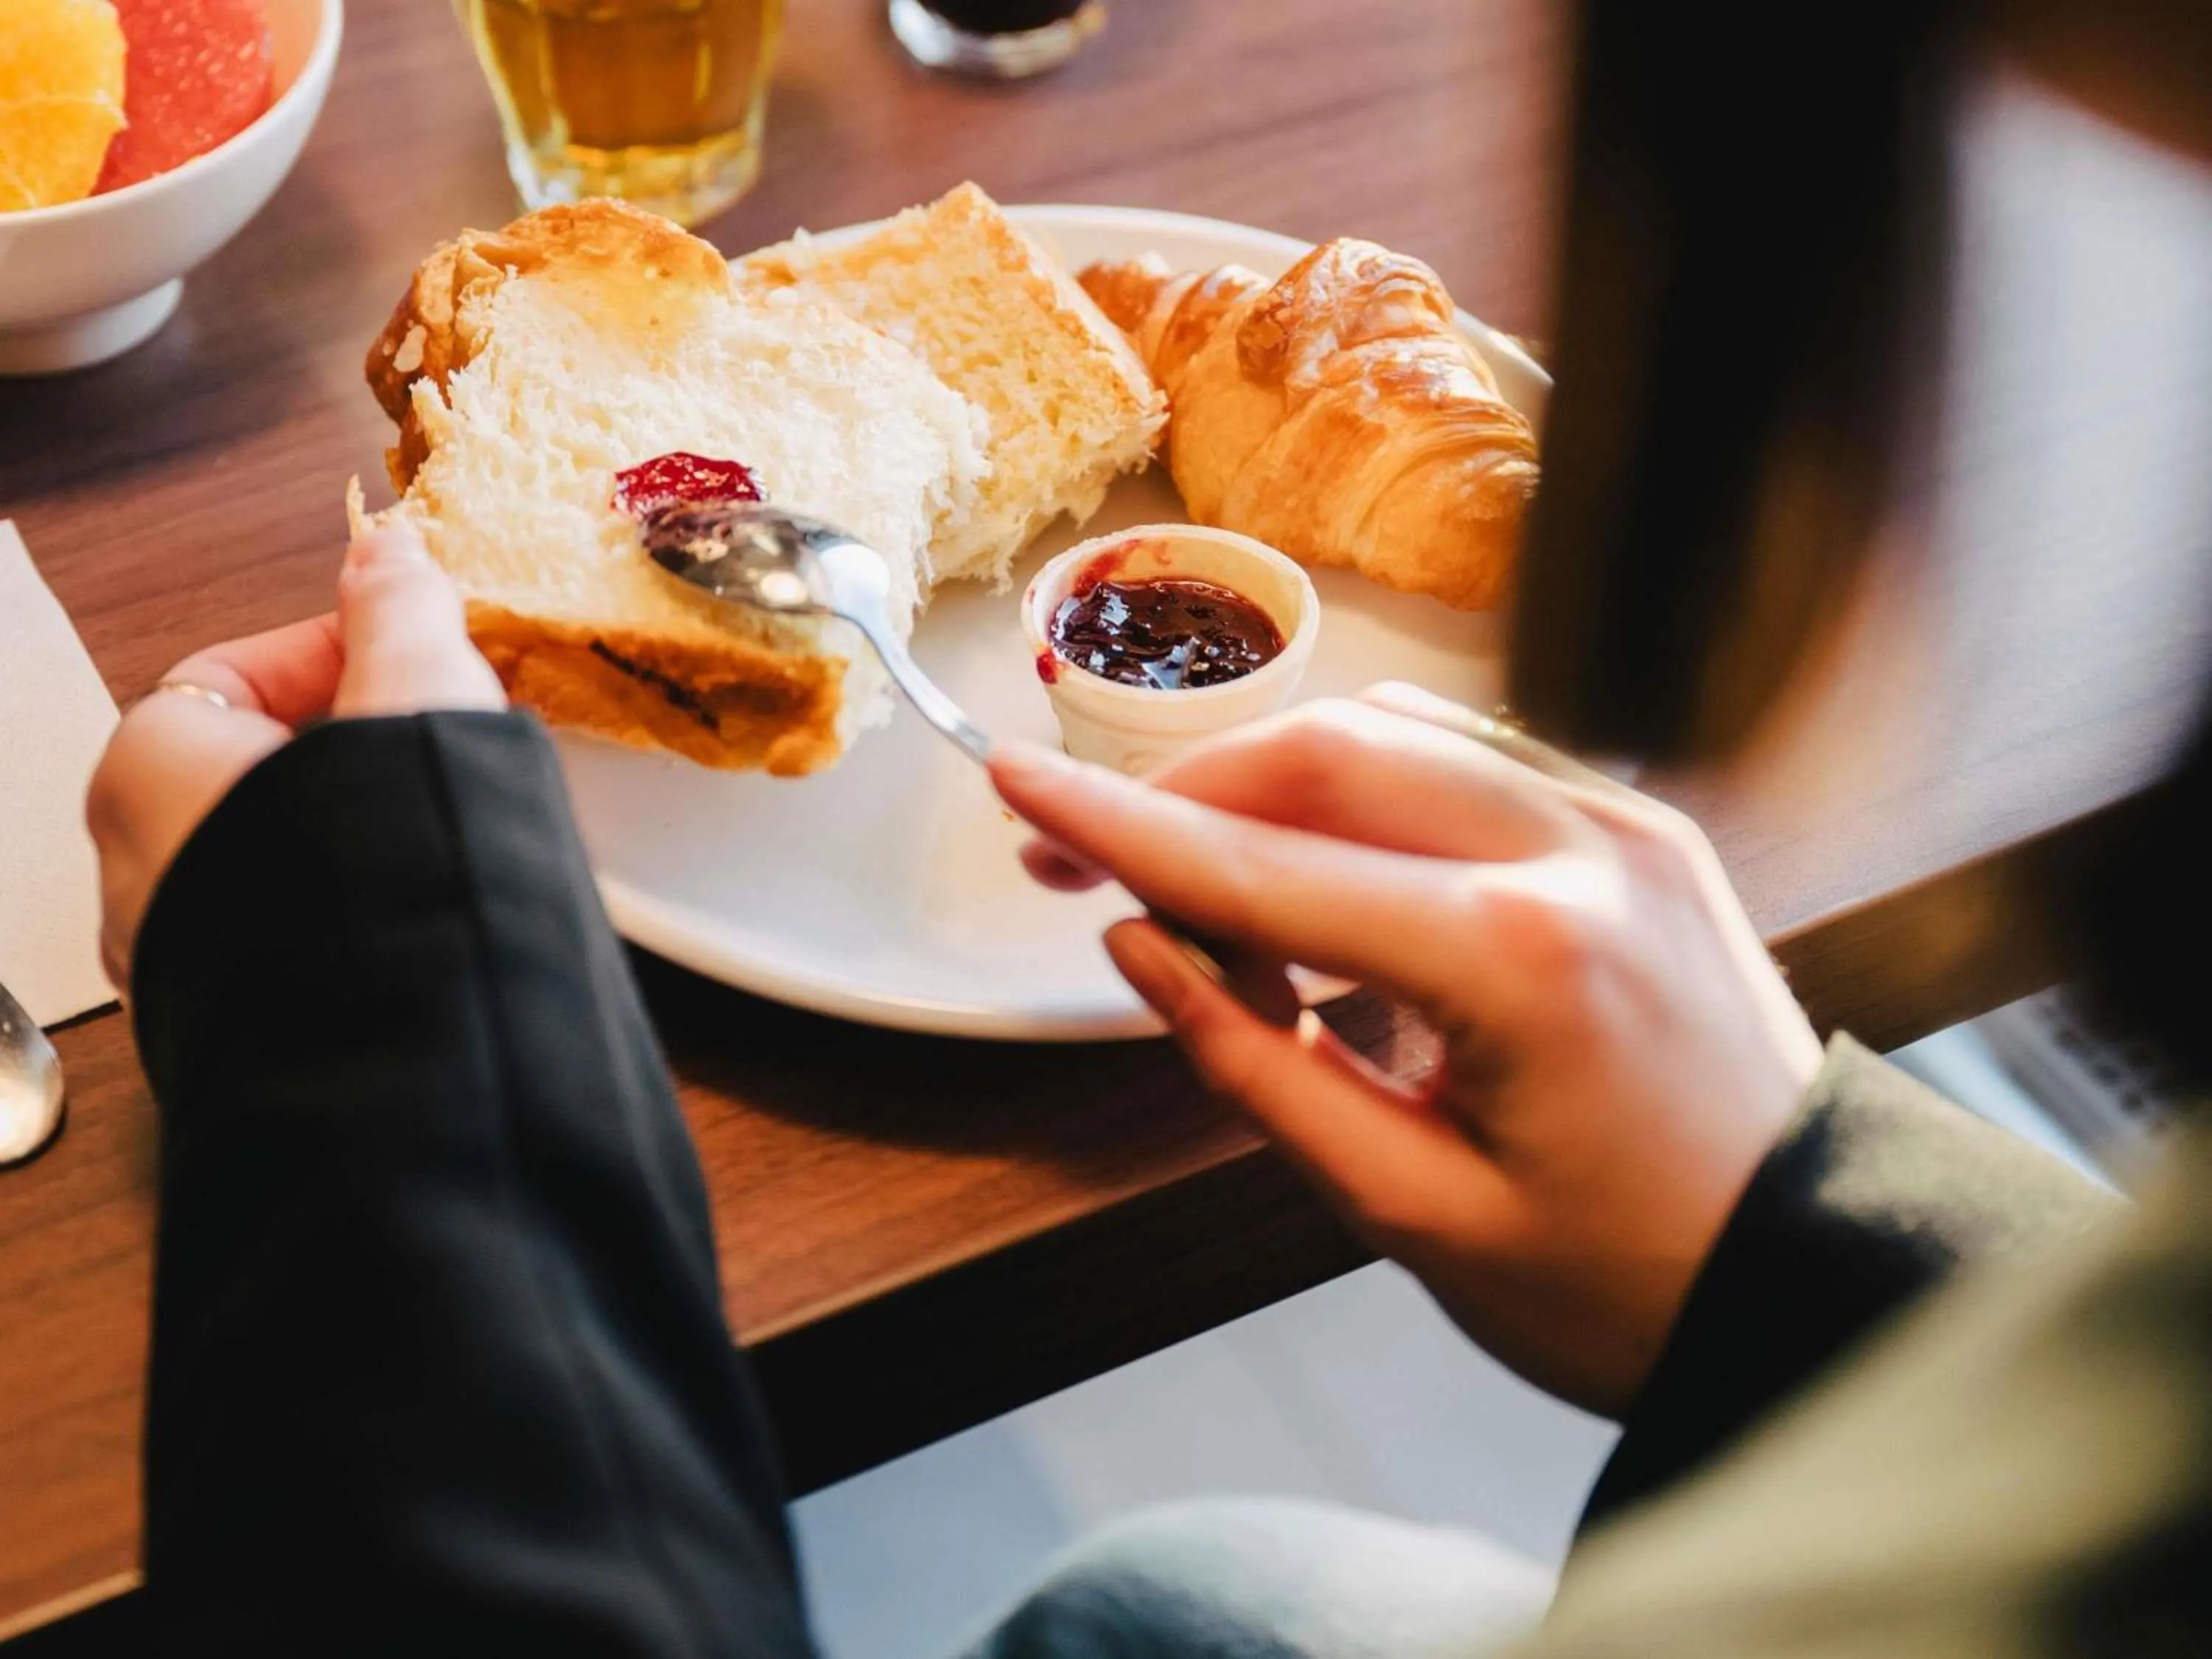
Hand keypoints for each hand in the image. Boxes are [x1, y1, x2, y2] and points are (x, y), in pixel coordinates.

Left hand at [87, 525, 504, 989]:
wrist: (406, 1041)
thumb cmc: (385, 864)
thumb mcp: (414, 688)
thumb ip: (401, 607)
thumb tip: (387, 544)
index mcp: (148, 770)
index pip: (237, 675)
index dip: (343, 653)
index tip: (419, 658)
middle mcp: (137, 869)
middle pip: (258, 768)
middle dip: (355, 747)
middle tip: (441, 739)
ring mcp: (182, 959)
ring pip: (278, 855)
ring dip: (358, 829)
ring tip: (442, 824)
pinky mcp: (236, 1026)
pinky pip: (295, 932)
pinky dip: (353, 905)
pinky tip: (422, 901)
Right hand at [990, 687, 1823, 1416]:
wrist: (1813, 1275)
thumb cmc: (1624, 1283)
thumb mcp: (1411, 1211)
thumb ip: (1253, 1066)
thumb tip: (1138, 949)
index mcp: (1521, 959)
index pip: (1265, 868)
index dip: (1120, 828)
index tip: (1011, 778)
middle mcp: (1580, 849)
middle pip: (1325, 754)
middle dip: (1186, 795)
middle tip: (1078, 859)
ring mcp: (1623, 823)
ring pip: (1394, 737)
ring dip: (1273, 792)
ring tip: (1211, 911)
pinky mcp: (1642, 829)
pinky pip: (1468, 766)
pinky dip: (1367, 801)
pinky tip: (1327, 889)